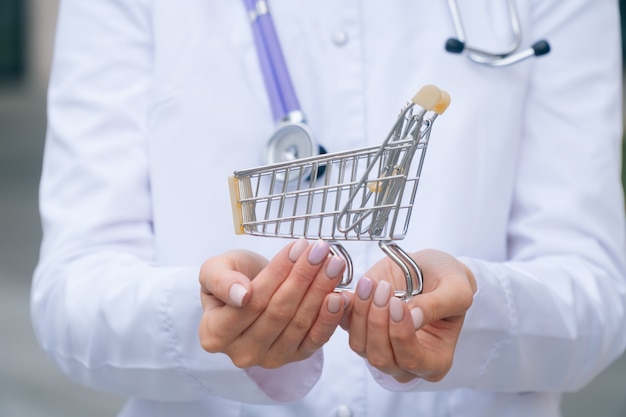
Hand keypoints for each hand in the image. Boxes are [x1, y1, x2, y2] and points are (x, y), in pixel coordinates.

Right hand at [198, 239, 348, 368]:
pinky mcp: (295, 358)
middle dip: (303, 277)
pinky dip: (330, 318)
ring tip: (333, 263)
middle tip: (321, 250)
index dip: (276, 274)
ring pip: (299, 323)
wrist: (251, 289)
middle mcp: (242, 353)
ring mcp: (270, 359)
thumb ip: (221, 280)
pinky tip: (340, 295)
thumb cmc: (233, 277)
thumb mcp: (215, 269)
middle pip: (278, 312)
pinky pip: (315, 340)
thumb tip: (242, 295)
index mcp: (215, 334)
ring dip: (320, 290)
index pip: (251, 302)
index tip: (296, 247)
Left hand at [346, 249, 475, 382]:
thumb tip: (413, 317)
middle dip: (378, 323)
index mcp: (435, 361)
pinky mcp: (360, 328)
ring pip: (360, 345)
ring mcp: (379, 347)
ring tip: (370, 283)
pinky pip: (344, 327)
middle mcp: (404, 361)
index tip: (397, 303)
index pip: (412, 360)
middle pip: (381, 358)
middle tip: (383, 288)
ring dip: (361, 313)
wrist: (429, 267)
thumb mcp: (456, 289)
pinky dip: (344, 310)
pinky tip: (351, 290)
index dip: (401, 334)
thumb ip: (438, 305)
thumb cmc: (448, 281)